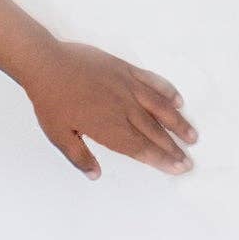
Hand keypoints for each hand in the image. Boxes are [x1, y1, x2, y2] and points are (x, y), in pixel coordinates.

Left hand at [18, 39, 197, 180]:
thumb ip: (78, 156)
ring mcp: (127, 87)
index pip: (141, 149)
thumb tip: (95, 175)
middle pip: (155, 132)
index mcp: (108, 128)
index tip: (178, 169)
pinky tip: (179, 101)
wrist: (46, 64)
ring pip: (161, 108)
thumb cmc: (50, 101)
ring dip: (178, 123)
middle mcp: (124, 108)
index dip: (161, 160)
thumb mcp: (58, 134)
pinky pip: (153, 81)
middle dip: (173, 149)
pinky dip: (168, 91)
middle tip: (189, 161)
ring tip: (192, 136)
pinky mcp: (125, 69)